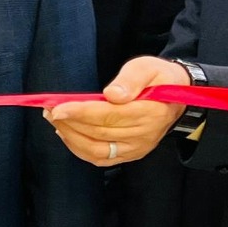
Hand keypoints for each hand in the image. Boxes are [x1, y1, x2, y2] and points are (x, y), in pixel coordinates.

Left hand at [44, 56, 189, 166]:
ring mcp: (137, 148)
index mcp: (149, 112)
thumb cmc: (159, 79)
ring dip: (71, 136)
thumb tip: (112, 94)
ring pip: (97, 150)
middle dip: (70, 121)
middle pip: (98, 132)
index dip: (80, 112)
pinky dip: (80, 149)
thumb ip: (131, 80)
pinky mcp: (131, 154)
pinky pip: (101, 158)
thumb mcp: (148, 67)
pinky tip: (68, 134)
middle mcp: (144, 135)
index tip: (57, 108)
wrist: (178, 98)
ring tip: (55, 119)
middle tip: (49, 108)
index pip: (109, 115)